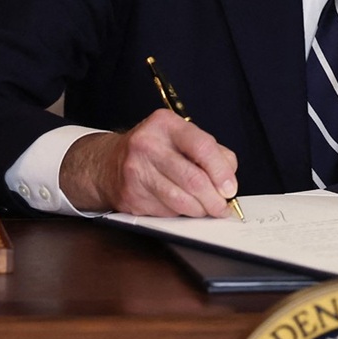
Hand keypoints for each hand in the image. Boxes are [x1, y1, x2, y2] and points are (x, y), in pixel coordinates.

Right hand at [59, 108, 239, 216]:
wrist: (107, 164)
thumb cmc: (153, 150)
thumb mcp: (180, 138)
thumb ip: (210, 153)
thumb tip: (228, 181)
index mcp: (165, 124)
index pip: (202, 147)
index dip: (221, 172)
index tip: (230, 188)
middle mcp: (147, 144)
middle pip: (193, 179)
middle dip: (214, 200)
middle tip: (222, 208)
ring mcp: (136, 171)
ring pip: (181, 200)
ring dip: (200, 210)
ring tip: (206, 210)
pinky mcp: (131, 196)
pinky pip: (166, 211)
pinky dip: (180, 214)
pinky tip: (182, 207)